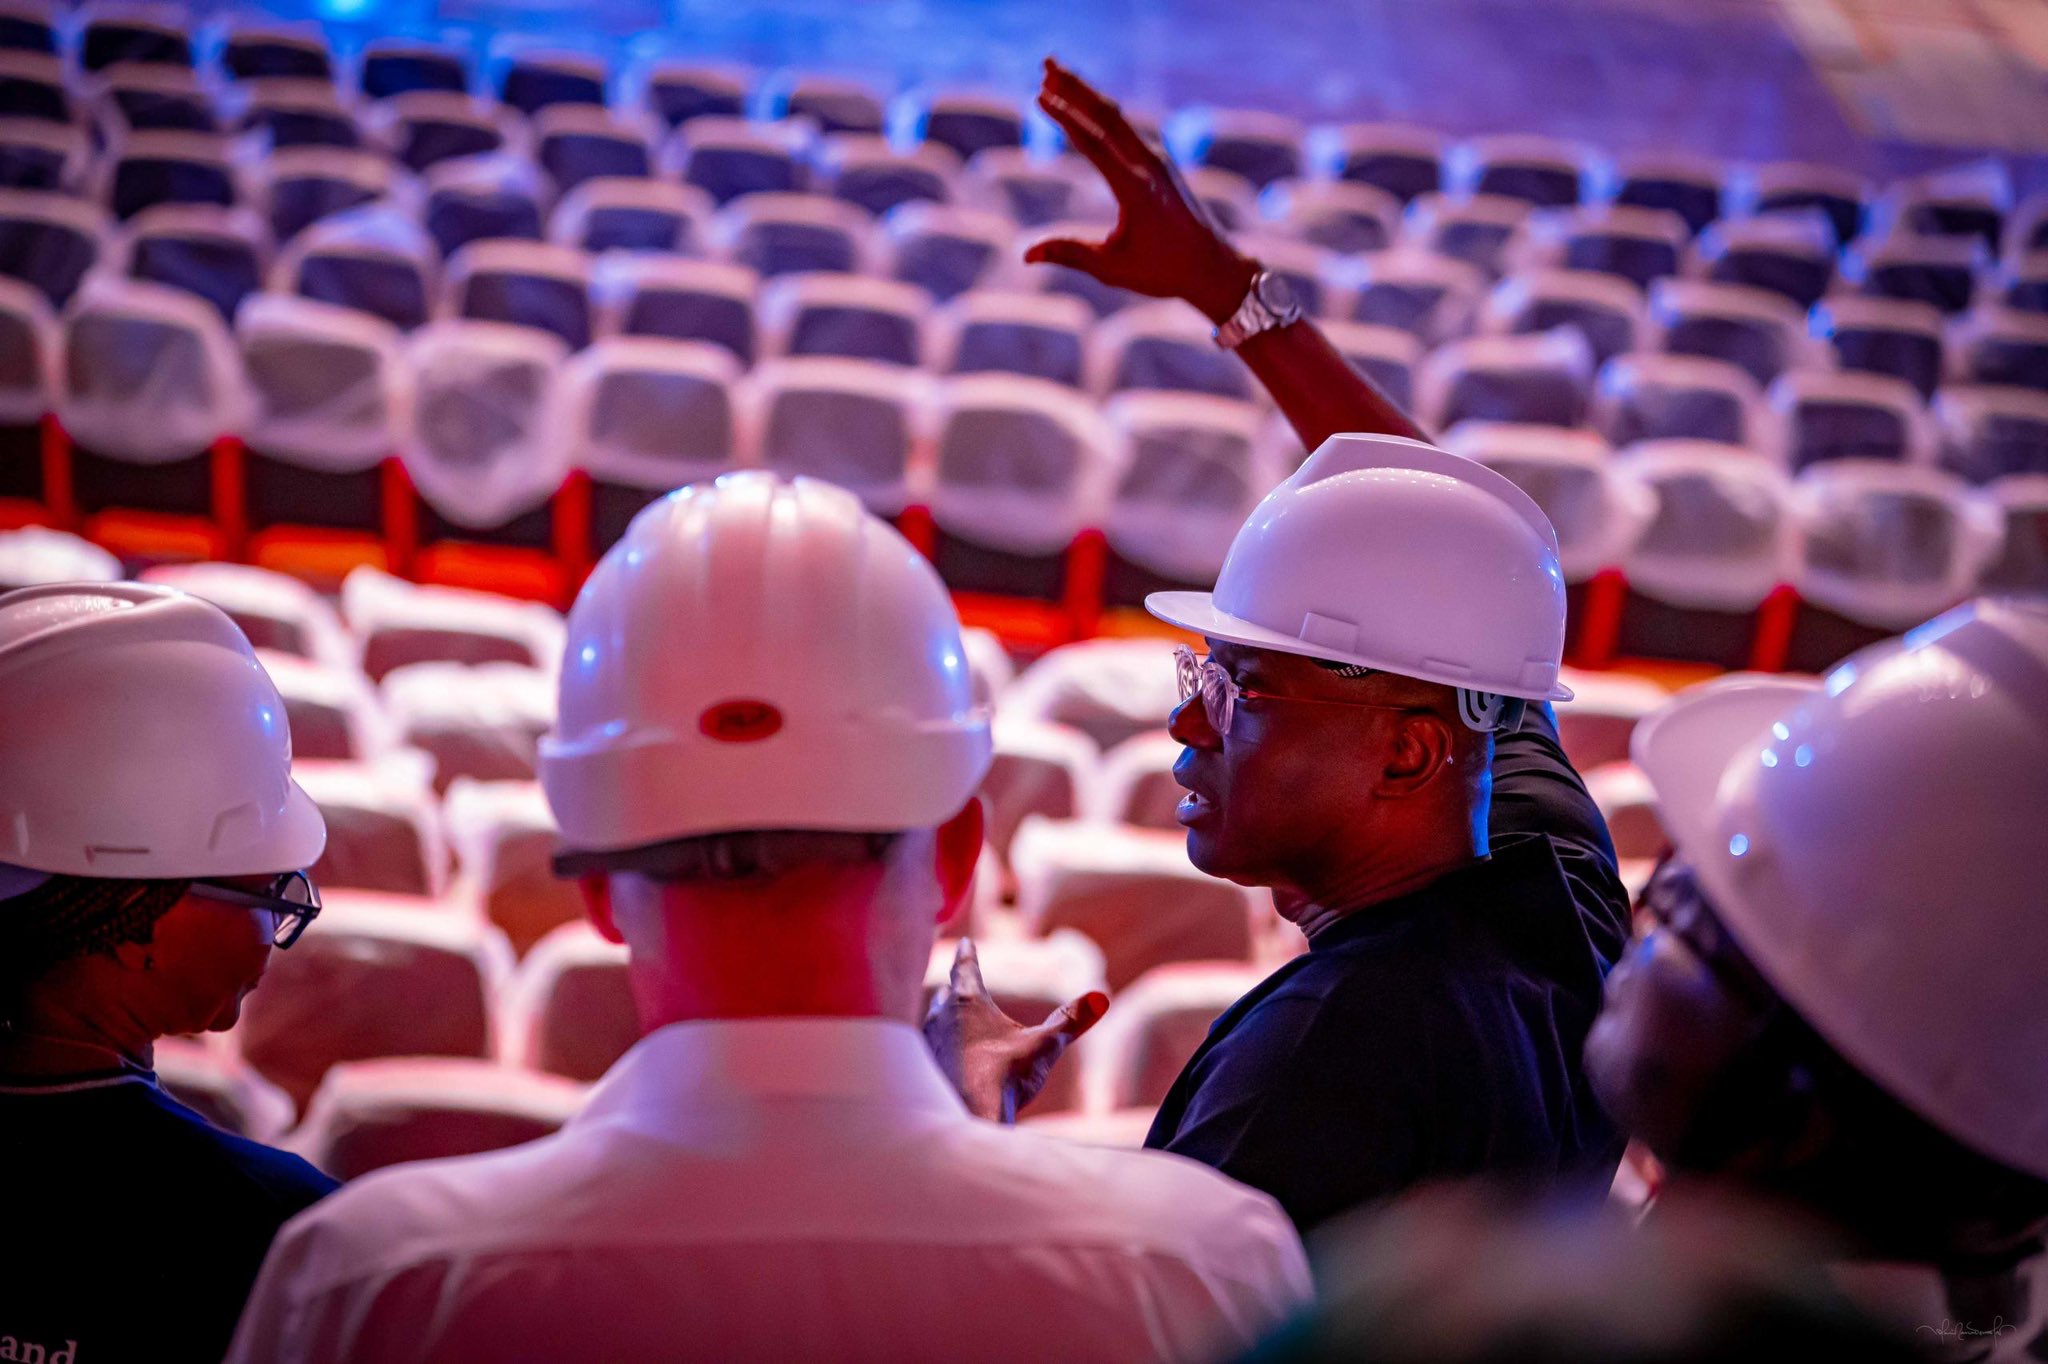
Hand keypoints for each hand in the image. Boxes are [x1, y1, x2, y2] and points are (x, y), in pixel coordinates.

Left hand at [923, 937, 1108, 1123]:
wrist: (966, 1119)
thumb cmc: (1004, 1077)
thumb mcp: (1044, 1046)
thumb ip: (1070, 1021)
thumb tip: (1101, 997)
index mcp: (969, 1003)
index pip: (966, 968)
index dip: (967, 954)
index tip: (964, 942)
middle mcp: (943, 1019)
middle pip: (946, 996)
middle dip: (953, 989)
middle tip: (953, 983)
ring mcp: (930, 1046)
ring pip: (934, 1023)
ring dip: (942, 1019)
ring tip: (945, 1018)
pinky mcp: (923, 1072)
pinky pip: (927, 1052)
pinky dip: (937, 1049)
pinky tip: (942, 1060)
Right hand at [1025, 57, 1258, 324]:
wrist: (1211, 266)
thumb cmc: (1162, 271)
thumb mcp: (1112, 268)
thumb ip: (1070, 254)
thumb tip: (1026, 255)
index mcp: (1136, 189)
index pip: (1094, 144)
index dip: (1066, 118)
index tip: (1039, 96)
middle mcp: (1149, 165)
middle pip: (1107, 115)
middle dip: (1074, 87)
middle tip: (1045, 62)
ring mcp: (1157, 158)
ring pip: (1117, 116)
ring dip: (1086, 92)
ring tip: (1054, 72)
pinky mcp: (1160, 160)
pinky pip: (1126, 126)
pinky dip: (1101, 109)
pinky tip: (1084, 99)